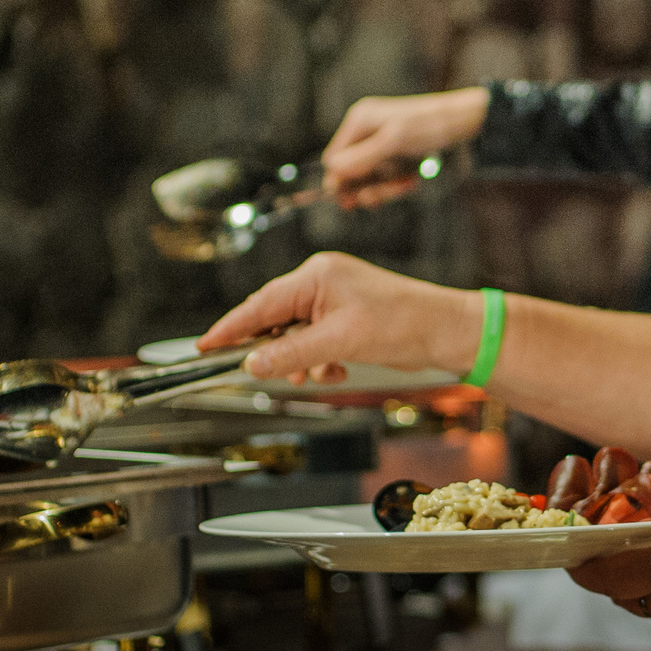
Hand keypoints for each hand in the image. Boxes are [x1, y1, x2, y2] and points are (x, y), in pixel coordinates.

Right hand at [196, 252, 482, 381]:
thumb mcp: (340, 341)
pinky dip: (319, 362)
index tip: (205, 346)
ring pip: (295, 337)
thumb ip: (292, 353)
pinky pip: (315, 343)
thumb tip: (253, 363)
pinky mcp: (346, 319)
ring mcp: (335, 300)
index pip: (260, 304)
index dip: (231, 327)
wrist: (445, 332)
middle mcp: (322, 282)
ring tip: (318, 374)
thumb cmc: (402, 322)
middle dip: (273, 351)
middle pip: (275, 320)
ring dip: (300, 361)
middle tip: (261, 373)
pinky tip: (336, 371)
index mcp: (316, 276)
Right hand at [322, 89, 488, 190]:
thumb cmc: (429, 125)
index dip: (340, 181)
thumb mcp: (394, 140)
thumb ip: (363, 156)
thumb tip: (332, 170)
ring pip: (371, 178)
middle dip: (366, 187)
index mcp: (360, 122)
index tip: (350, 201)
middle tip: (377, 200)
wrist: (463, 122)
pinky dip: (398, 183)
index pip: (335, 158)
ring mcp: (381, 145)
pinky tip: (411, 181)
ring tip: (405, 185)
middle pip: (351, 172)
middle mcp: (366, 132)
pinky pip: (388, 177)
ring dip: (385, 188)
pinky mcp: (396, 155)